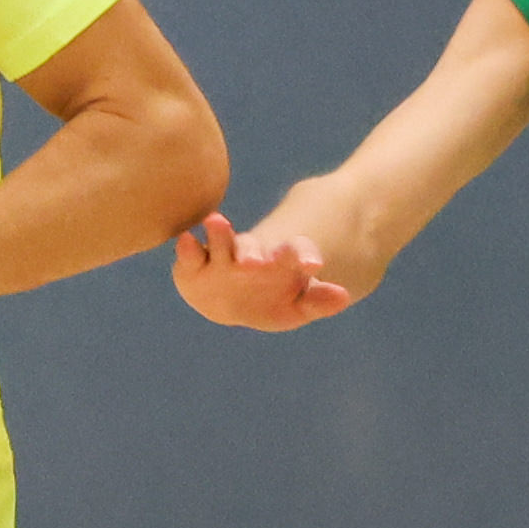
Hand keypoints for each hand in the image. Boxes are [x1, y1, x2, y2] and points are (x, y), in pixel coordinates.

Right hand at [171, 212, 354, 330]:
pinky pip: (190, 257)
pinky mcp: (194, 266)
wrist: (233, 300)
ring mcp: (221, 258)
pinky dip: (188, 248)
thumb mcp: (296, 306)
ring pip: (222, 242)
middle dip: (255, 251)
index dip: (302, 256)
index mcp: (280, 261)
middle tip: (256, 262)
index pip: (294, 252)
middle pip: (255, 246)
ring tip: (216, 221)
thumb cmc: (272, 300)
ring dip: (220, 234)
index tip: (313, 265)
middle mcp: (251, 254)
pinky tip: (186, 239)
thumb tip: (342, 295)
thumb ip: (317, 301)